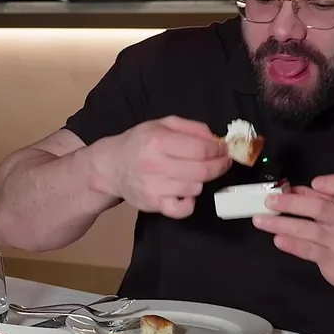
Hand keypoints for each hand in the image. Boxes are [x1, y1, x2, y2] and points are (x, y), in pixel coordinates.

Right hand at [90, 116, 231, 218]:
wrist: (111, 166)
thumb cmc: (139, 143)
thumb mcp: (162, 124)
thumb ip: (191, 127)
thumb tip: (216, 140)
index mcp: (158, 141)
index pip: (202, 149)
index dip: (219, 150)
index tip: (223, 150)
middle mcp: (155, 164)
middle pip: (202, 170)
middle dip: (219, 166)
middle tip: (222, 162)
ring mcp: (154, 187)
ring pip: (196, 188)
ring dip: (201, 180)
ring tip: (194, 173)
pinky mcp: (153, 204)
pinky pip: (182, 209)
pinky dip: (189, 203)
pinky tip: (186, 193)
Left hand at [252, 175, 333, 294]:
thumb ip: (321, 199)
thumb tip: (291, 190)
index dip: (333, 184)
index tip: (314, 184)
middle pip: (321, 208)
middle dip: (292, 203)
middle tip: (269, 201)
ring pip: (309, 230)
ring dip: (282, 224)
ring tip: (260, 220)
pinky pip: (310, 251)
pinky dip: (293, 244)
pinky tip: (278, 239)